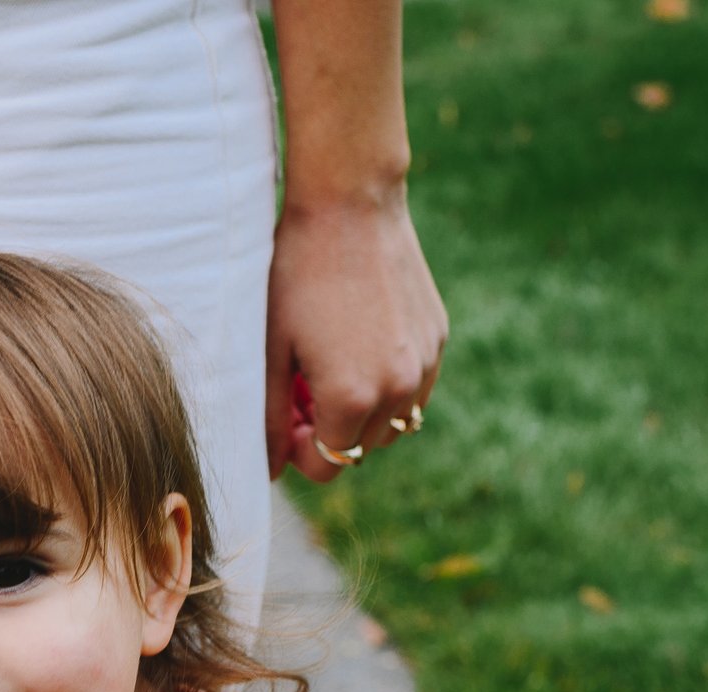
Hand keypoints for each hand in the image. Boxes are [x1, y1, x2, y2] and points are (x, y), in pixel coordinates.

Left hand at [265, 192, 447, 482]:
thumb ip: (271, 418)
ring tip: (332, 370)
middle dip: (330, 433)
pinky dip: (390, 385)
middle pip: (361, 449)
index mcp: (352, 397)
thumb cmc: (296, 274)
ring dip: (363, 414)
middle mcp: (398, 388)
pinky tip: (361, 346)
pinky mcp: (437, 338)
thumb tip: (269, 469)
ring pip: (394, 424)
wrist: (351, 206)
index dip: (301, 452)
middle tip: (302, 391)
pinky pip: (416, 388)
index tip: (287, 419)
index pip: (329, 465)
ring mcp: (425, 363)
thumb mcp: (271, 350)